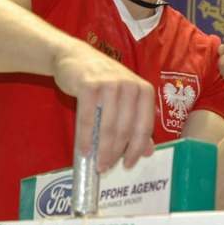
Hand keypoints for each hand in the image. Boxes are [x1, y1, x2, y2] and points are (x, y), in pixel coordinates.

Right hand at [52, 39, 154, 171]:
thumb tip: (148, 152)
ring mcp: (110, 84)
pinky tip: (83, 150)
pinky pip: (88, 118)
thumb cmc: (103, 81)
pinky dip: (86, 138)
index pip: (144, 126)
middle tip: (106, 167)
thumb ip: (136, 122)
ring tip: (97, 163)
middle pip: (126, 129)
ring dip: (102, 149)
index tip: (128, 165)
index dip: (136, 149)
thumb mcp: (124, 98)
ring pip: (108, 126)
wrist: (75, 57)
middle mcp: (130, 85)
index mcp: (143, 90)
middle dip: (116, 153)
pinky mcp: (89, 85)